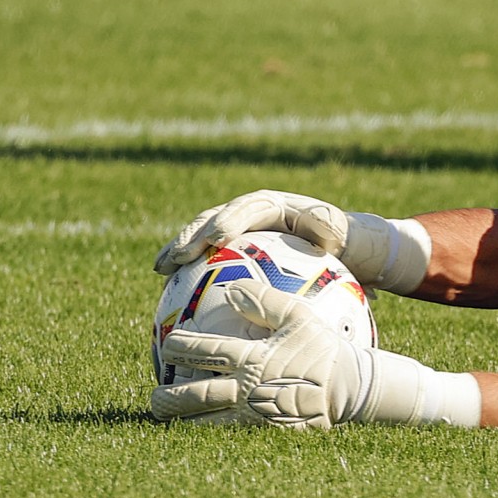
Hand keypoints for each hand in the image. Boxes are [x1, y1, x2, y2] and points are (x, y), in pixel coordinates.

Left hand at [151, 281, 480, 428]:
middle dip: (168, 396)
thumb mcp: (299, 315)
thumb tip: (233, 288)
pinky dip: (207, 435)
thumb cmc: (325, 348)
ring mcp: (255, 418)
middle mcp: (248, 391)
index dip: (181, 346)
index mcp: (253, 359)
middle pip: (196, 397)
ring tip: (164, 420)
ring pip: (207, 423)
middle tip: (154, 394)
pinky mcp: (265, 435)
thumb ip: (264, 301)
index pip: (206, 352)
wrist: (353, 389)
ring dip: (181, 422)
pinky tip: (194, 435)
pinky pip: (228, 437)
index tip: (165, 342)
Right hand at [156, 189, 353, 273]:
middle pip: (213, 218)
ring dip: (178, 250)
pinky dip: (182, 269)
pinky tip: (167, 292)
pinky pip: (200, 256)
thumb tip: (329, 229)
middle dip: (194, 235)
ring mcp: (231, 228)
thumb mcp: (337, 231)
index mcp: (270, 205)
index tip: (218, 238)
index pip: (247, 209)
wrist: (330, 245)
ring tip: (160, 269)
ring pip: (198, 235)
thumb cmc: (336, 240)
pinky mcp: (224, 248)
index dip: (230, 220)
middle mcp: (245, 212)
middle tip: (178, 256)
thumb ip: (329, 226)